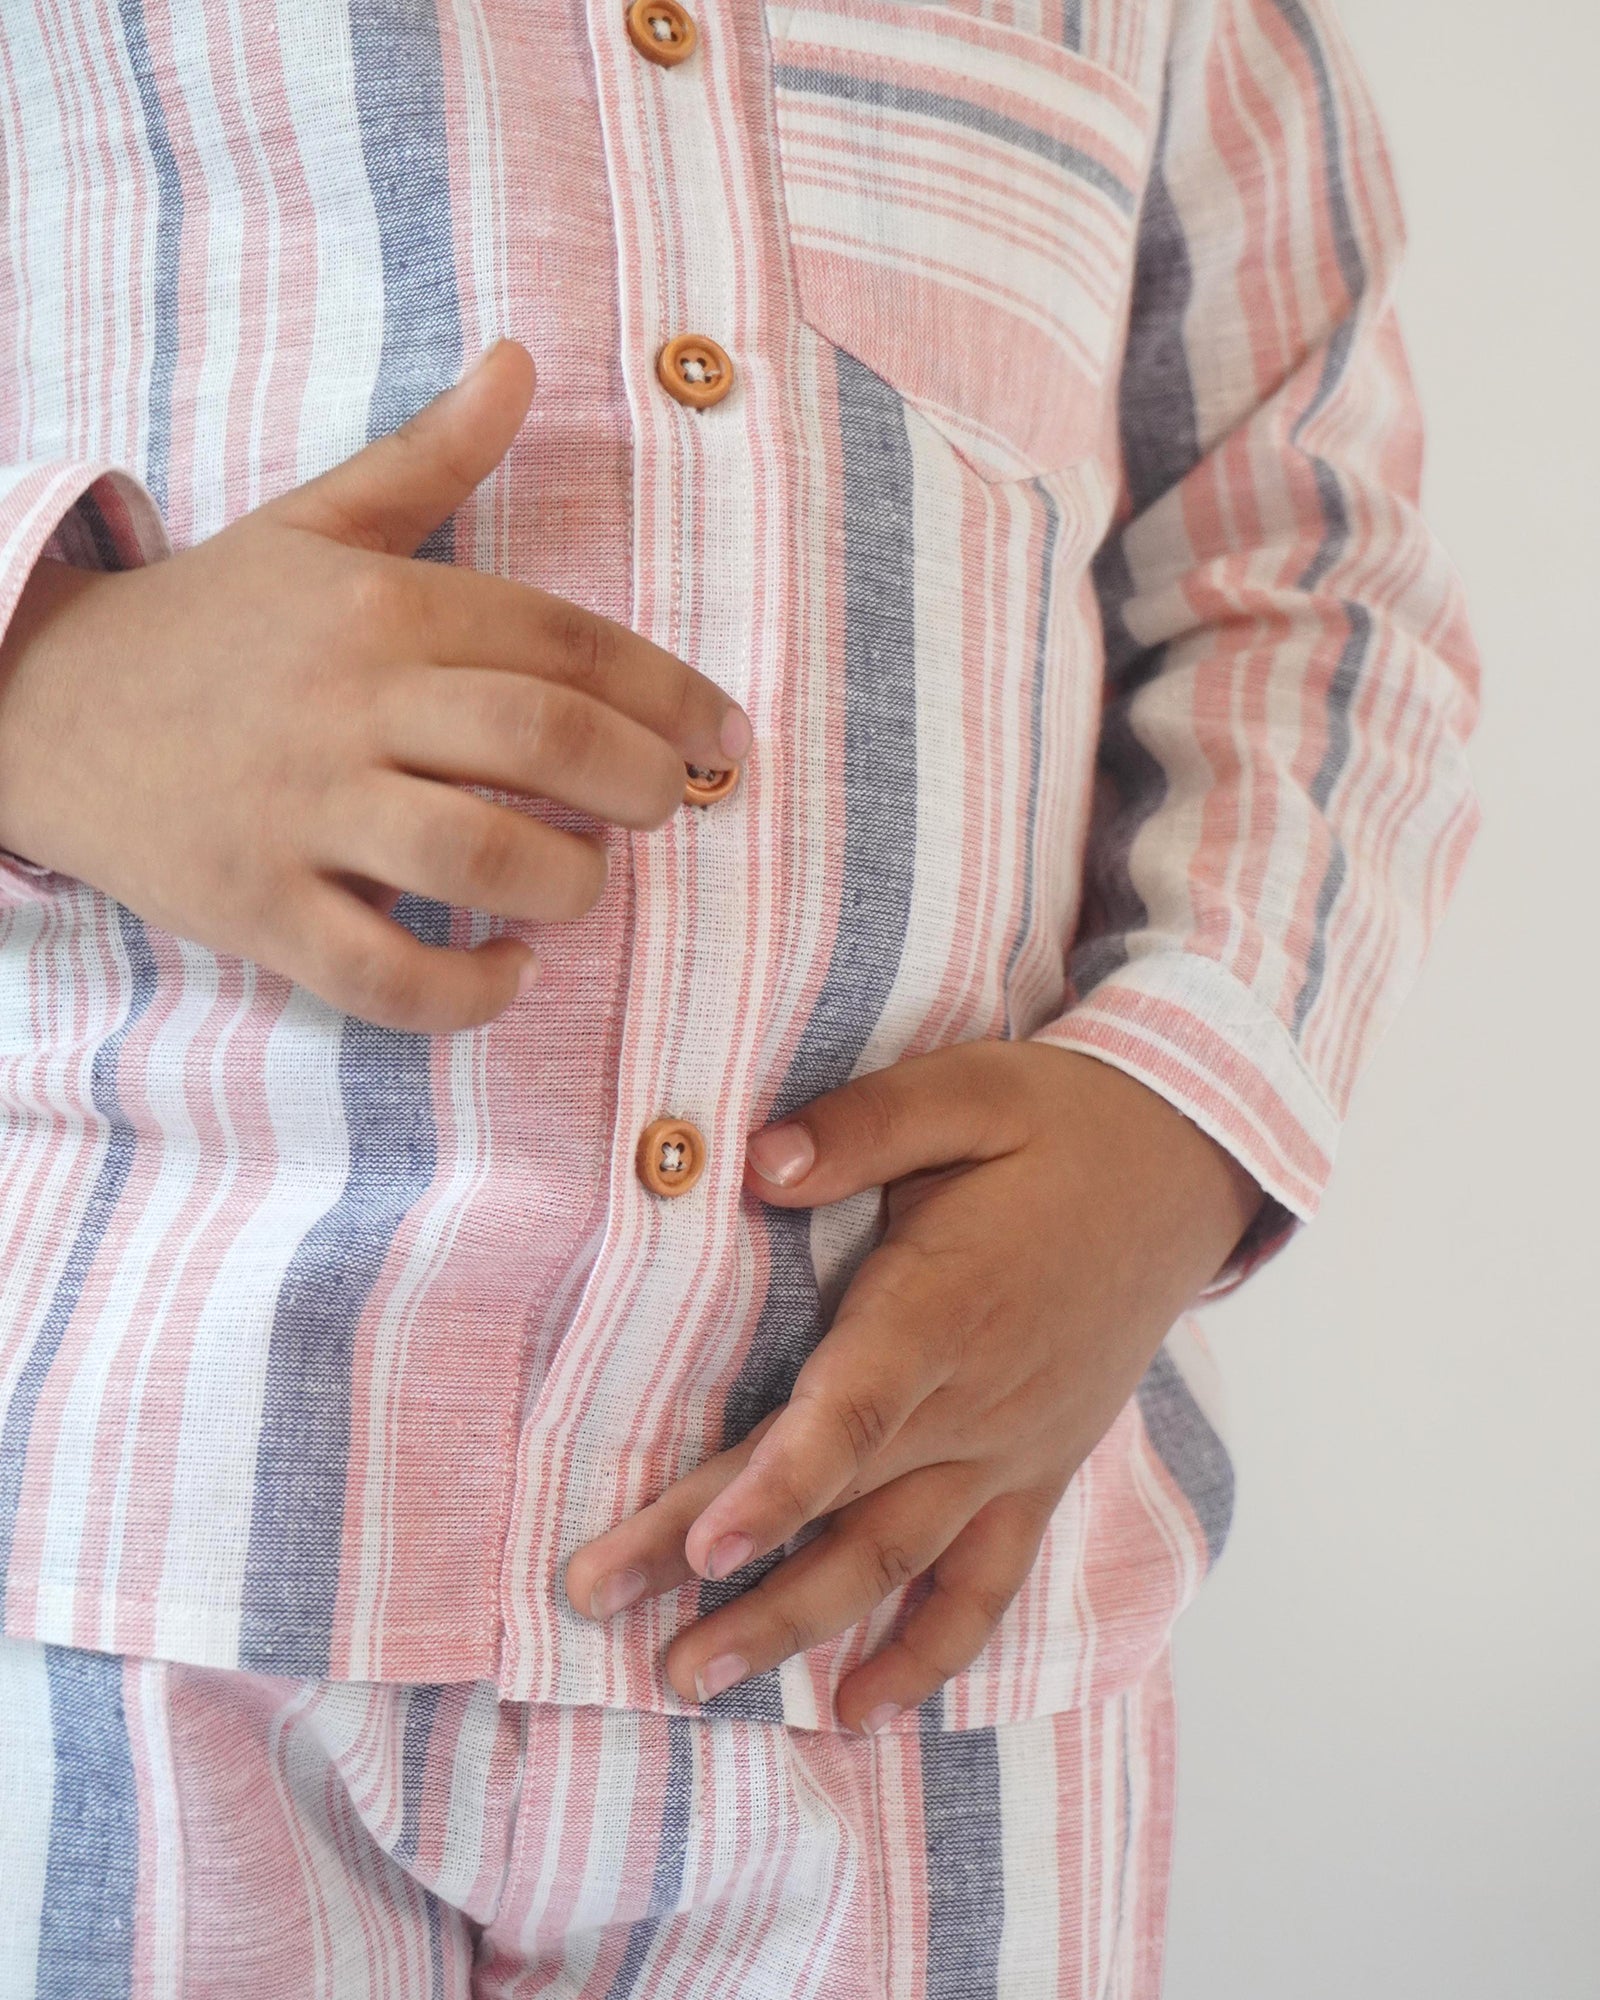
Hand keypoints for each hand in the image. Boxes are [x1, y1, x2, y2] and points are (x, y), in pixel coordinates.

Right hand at [0, 338, 750, 1030]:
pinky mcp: (254, 907)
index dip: (671, 694)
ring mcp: (296, 810)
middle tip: (665, 807)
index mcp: (379, 604)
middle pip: (542, 741)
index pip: (564, 643)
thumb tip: (521, 361)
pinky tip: (507, 969)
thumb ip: (430, 457)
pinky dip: (467, 990)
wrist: (39, 701)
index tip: (726, 738)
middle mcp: (347, 701)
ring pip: (475, 856)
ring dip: (567, 882)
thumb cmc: (208, 624)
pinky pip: (381, 972)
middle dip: (642, 784)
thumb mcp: (315, 526)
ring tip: (579, 882)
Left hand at [566, 1042, 1263, 1730]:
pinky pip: (986, 1582)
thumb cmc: (1061, 1122)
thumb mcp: (970, 1089)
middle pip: (838, 1500)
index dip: (777, 1485)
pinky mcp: (1037, 1469)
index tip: (699, 1552)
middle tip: (601, 1606)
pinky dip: (930, 1654)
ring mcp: (1010, 1447)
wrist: (1184, 1169)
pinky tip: (863, 1709)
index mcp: (945, 1304)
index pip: (853, 1413)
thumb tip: (754, 1161)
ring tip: (694, 1682)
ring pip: (897, 1560)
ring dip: (796, 1626)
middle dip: (720, 1565)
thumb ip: (865, 1125)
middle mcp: (976, 1398)